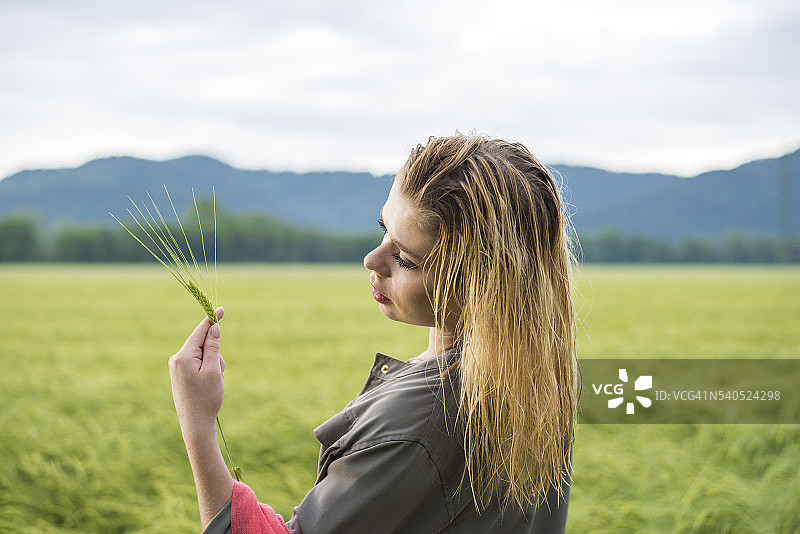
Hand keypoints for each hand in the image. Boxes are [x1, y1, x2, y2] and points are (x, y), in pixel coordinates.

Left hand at [169, 307, 225, 434]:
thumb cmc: (206, 398)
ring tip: (213, 382)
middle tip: (219, 373)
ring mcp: (177, 367)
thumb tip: (213, 327)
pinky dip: (208, 370)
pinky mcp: (180, 374)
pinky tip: (208, 385)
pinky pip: (198, 364)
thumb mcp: (214, 370)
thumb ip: (214, 347)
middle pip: (202, 344)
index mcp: (183, 356)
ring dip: (213, 364)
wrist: (195, 424)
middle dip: (215, 354)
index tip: (221, 309)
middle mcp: (176, 359)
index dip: (211, 320)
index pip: (200, 332)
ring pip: (202, 355)